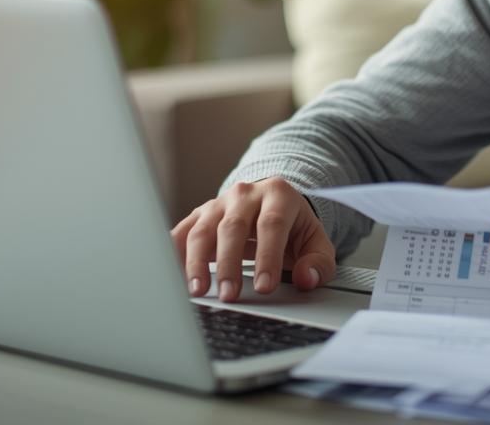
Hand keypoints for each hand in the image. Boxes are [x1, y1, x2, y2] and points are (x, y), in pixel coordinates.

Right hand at [172, 177, 335, 302]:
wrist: (272, 205)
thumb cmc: (293, 227)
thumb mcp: (315, 241)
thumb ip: (318, 262)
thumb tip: (307, 278)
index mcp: (278, 195)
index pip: (272, 225)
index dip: (268, 256)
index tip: (265, 287)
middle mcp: (245, 195)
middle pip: (233, 227)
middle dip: (229, 264)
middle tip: (229, 295)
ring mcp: (218, 204)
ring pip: (202, 230)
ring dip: (197, 262)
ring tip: (198, 291)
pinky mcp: (198, 216)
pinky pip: (181, 233)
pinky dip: (173, 254)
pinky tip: (171, 275)